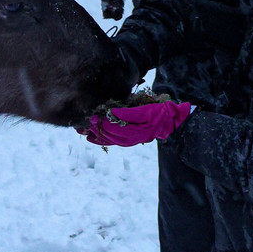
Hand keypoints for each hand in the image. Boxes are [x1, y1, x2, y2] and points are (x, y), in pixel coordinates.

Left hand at [78, 101, 192, 146]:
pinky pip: (113, 142)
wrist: (172, 123)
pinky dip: (102, 139)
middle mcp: (131, 137)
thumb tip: (112, 113)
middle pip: (108, 134)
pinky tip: (93, 137)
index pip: (113, 126)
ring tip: (81, 131)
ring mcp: (130, 140)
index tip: (91, 116)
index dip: (101, 122)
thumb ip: (128, 112)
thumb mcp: (146, 109)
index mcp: (134, 129)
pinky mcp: (129, 140)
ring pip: (109, 139)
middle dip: (94, 129)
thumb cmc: (160, 112)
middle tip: (80, 124)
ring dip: (95, 135)